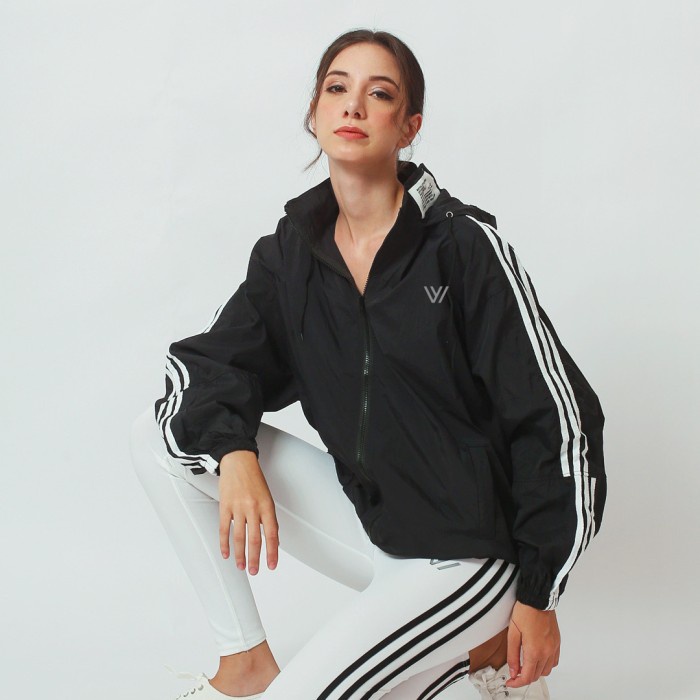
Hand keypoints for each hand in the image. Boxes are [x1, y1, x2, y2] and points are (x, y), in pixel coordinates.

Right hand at [218, 450, 278, 575]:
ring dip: (240, 554)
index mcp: (267, 506)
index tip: (272, 565)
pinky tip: (226, 554)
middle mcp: (253, 508)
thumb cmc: (254, 480)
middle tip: (254, 571)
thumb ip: (269, 518)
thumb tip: (274, 539)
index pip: (272, 534)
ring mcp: (238, 507)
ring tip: (241, 567)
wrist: (238, 461)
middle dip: (255, 558)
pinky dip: (224, 543)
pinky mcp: (225, 506)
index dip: (272, 552)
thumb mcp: (268, 497)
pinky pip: (224, 528)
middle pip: (255, 539)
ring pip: (239, 537)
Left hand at [506, 601, 559, 687]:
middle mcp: (546, 652)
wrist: (538, 599)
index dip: (517, 683)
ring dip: (535, 672)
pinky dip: (545, 665)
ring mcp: (553, 648)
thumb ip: (512, 654)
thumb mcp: (513, 633)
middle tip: (514, 673)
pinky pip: (553, 661)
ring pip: (546, 670)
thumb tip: (513, 670)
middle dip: (525, 677)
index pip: (527, 677)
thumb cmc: (525, 612)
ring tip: (525, 665)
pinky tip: (537, 659)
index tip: (510, 682)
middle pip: (536, 675)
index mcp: (534, 651)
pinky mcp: (557, 643)